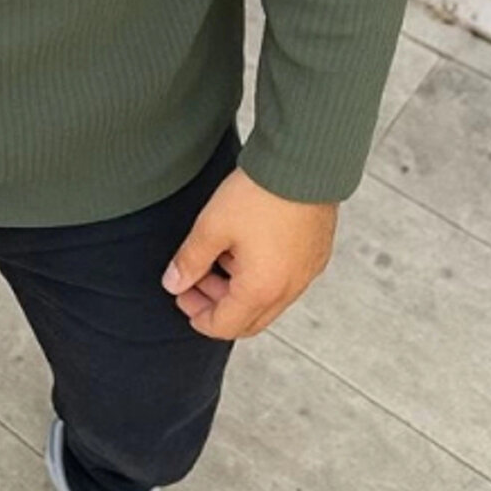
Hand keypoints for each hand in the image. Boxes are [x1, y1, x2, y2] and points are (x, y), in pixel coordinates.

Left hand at [160, 166, 337, 339]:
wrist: (304, 164)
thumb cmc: (259, 195)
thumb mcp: (212, 226)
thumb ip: (190, 261)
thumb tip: (174, 284)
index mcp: (261, 290)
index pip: (225, 326)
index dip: (198, 316)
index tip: (182, 296)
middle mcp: (289, 290)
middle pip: (248, 320)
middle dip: (217, 306)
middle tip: (195, 281)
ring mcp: (307, 273)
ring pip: (268, 301)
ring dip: (239, 291)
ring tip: (218, 258)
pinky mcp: (316, 255)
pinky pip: (286, 281)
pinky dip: (262, 277)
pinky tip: (246, 248)